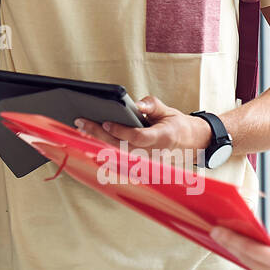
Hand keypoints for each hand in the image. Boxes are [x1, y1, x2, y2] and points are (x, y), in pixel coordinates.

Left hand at [73, 95, 211, 161]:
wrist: (189, 144)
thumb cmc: (176, 125)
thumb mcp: (168, 110)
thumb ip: (152, 105)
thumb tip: (136, 105)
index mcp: (163, 138)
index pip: (138, 137)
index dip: (121, 131)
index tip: (106, 123)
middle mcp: (153, 153)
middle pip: (121, 146)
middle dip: (99, 134)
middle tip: (81, 122)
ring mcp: (145, 161)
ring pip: (116, 152)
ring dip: (97, 140)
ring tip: (80, 126)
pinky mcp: (139, 164)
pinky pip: (118, 155)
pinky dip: (102, 146)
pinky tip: (89, 136)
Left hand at [210, 228, 269, 269]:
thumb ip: (269, 238)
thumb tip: (249, 235)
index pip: (248, 249)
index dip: (230, 239)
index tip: (216, 231)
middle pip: (247, 259)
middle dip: (233, 245)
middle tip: (220, 233)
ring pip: (253, 269)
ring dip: (247, 256)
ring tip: (240, 242)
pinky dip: (259, 267)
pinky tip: (259, 258)